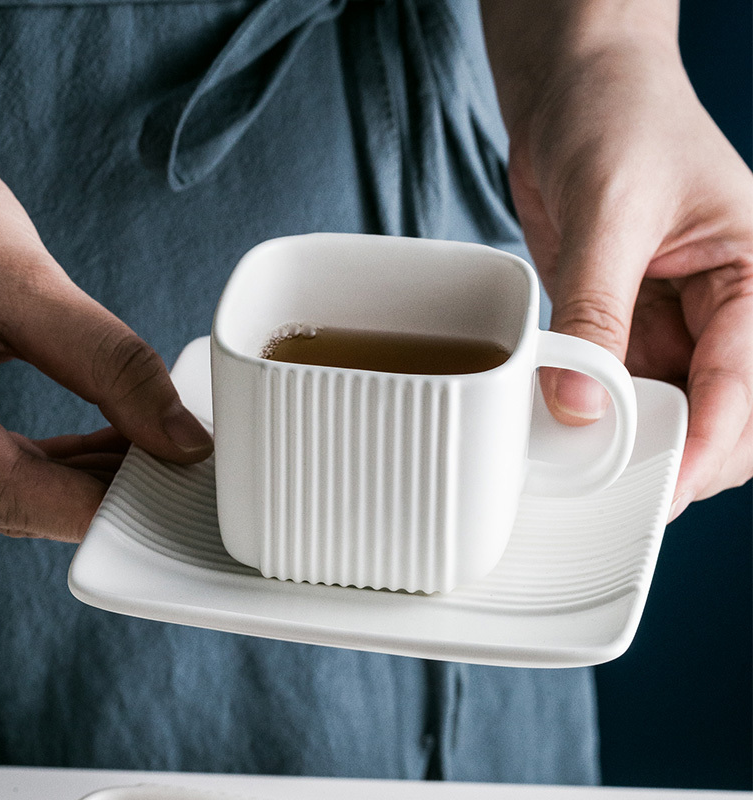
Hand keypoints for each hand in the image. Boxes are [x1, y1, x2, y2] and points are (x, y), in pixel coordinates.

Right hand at [0, 139, 212, 541]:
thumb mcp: (18, 280)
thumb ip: (106, 361)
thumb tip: (180, 435)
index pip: (8, 494)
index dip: (100, 505)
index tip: (174, 495)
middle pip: (14, 500)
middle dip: (106, 490)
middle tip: (181, 469)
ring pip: (10, 487)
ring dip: (89, 475)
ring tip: (159, 448)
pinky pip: (0, 460)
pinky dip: (62, 456)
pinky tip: (116, 439)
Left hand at [483, 5, 752, 518]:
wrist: (573, 92)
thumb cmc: (616, 116)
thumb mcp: (612, 210)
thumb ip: (595, 309)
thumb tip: (578, 403)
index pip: (747, 380)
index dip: (709, 444)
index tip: (664, 489)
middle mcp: (720, 309)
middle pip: (723, 414)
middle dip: (681, 458)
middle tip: (623, 493)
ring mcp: (669, 322)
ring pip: (669, 411)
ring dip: (635, 445)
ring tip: (589, 471)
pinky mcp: (619, 326)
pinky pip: (616, 388)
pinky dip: (596, 417)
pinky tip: (567, 432)